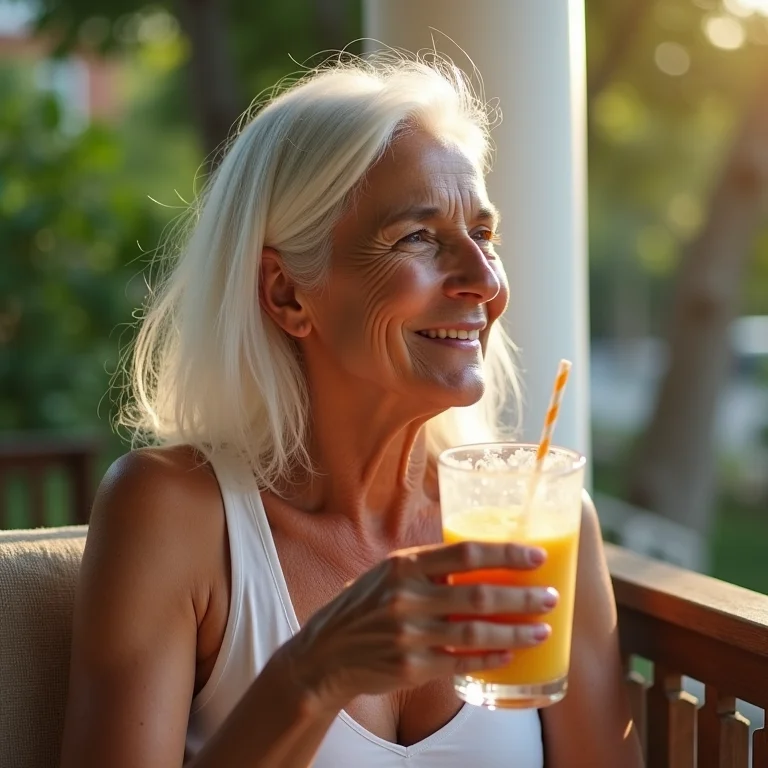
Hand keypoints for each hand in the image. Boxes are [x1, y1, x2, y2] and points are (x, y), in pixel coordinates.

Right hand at [282, 541, 556, 710]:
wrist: (326, 653)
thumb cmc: (366, 606)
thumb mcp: (389, 573)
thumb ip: (428, 567)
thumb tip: (481, 558)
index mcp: (404, 565)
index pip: (465, 553)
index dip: (505, 554)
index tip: (537, 555)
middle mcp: (407, 597)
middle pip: (479, 595)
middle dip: (521, 597)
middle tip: (550, 597)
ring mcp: (409, 634)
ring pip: (476, 633)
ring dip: (515, 632)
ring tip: (541, 629)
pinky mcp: (411, 667)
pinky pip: (461, 663)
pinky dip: (490, 659)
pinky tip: (510, 655)